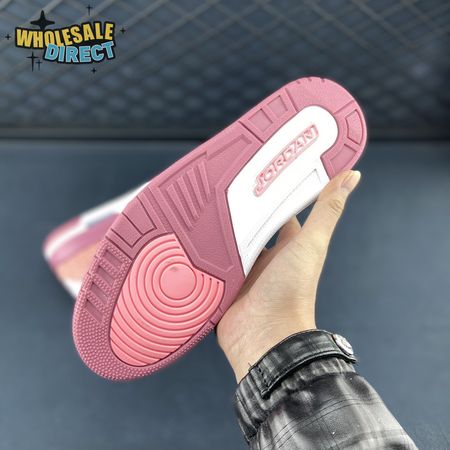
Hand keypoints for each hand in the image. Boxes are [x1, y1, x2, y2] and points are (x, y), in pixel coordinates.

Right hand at [216, 170, 360, 380]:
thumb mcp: (311, 244)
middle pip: (250, 226)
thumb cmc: (293, 293)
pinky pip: (212, 261)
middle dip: (238, 210)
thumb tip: (352, 174)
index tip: (259, 172)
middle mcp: (265, 257)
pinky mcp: (224, 282)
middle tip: (220, 185)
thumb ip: (327, 210)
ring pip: (229, 242)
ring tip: (201, 204)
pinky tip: (191, 235)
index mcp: (287, 245)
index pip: (280, 213)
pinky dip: (204, 251)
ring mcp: (243, 270)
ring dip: (219, 229)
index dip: (273, 195)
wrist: (264, 337)